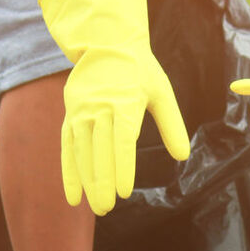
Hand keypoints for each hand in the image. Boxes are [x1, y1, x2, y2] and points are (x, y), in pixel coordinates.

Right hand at [39, 0, 190, 214]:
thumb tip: (183, 156)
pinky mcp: (70, 116)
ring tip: (95, 207)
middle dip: (102, 181)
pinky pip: (67, 147)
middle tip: (107, 208)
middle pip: (98, 150)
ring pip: (81, 151)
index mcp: (123, 101)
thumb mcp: (161, 92)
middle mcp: (98, 107)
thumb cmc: (140, 70)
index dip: (121, 166)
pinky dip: (68, 172)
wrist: (106, 42)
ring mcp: (81, 112)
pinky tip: (72, 197)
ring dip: (86, 181)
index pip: (121, 140)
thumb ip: (172, 124)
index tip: (124, 191)